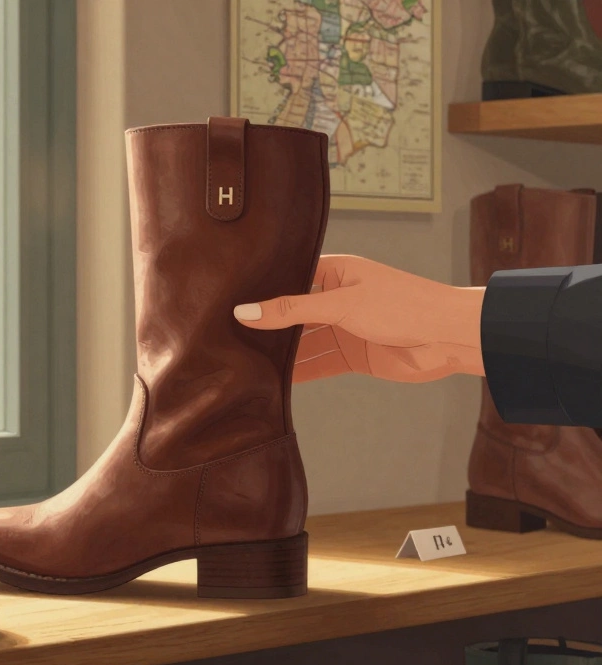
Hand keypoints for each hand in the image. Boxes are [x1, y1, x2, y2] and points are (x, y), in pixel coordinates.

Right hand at [233, 254, 485, 382]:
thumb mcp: (341, 304)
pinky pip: (318, 363)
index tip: (226, 301)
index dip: (260, 290)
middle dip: (266, 326)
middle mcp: (336, 297)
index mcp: (335, 272)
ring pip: (303, 342)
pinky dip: (299, 372)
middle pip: (292, 314)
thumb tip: (245, 312)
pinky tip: (273, 381)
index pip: (288, 278)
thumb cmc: (403, 304)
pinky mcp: (352, 355)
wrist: (449, 337)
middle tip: (226, 336)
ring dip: (280, 353)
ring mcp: (344, 327)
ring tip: (242, 362)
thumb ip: (291, 311)